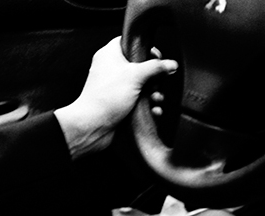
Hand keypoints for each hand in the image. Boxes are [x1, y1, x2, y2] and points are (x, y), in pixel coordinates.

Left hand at [54, 36, 177, 158]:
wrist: (94, 125)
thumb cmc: (105, 98)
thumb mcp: (135, 76)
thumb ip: (155, 67)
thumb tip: (170, 64)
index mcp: (110, 55)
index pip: (130, 42)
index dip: (145, 48)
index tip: (156, 57)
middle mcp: (112, 69)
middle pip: (140, 66)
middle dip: (154, 77)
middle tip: (156, 82)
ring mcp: (117, 87)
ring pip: (142, 85)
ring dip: (153, 93)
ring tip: (155, 98)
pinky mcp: (120, 103)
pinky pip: (139, 100)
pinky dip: (148, 105)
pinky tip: (153, 110)